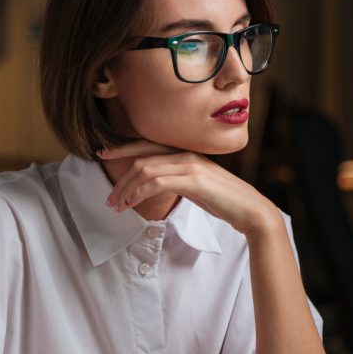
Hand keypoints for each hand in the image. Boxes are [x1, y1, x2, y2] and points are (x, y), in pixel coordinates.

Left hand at [99, 140, 280, 235]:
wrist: (250, 210)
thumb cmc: (224, 200)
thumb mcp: (197, 185)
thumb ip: (178, 179)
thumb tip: (158, 185)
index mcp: (186, 152)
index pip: (147, 144)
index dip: (122, 147)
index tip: (102, 153)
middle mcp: (186, 153)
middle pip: (141, 156)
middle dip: (119, 174)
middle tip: (108, 196)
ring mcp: (190, 165)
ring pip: (145, 169)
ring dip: (126, 188)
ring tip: (116, 205)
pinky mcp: (194, 180)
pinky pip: (157, 182)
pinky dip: (140, 193)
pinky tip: (132, 204)